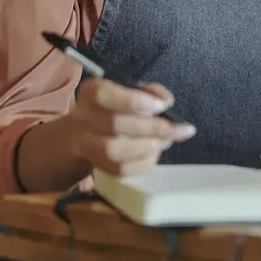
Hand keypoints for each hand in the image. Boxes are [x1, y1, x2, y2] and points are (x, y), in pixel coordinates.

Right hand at [65, 78, 195, 179]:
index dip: (136, 101)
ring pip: (114, 150)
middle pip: (115, 125)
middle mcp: (82, 118)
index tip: (163, 106)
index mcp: (91, 92)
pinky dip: (144, 162)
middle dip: (153, 128)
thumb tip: (166, 101)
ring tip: (166, 141)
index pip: (105, 94)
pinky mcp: (96, 166)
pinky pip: (120, 169)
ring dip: (147, 146)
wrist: (89, 132)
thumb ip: (148, 92)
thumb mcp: (130, 91)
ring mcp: (85, 145)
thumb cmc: (116, 107)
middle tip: (178, 130)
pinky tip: (154, 153)